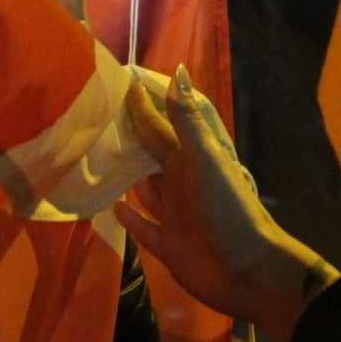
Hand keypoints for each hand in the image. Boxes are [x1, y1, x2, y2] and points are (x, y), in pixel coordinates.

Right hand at [118, 65, 335, 341]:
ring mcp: (175, 214)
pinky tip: (111, 207)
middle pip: (148, 153)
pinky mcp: (168, 245)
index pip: (160, 123)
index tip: (116, 78)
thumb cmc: (230, 211)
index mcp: (191, 157)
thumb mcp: (207, 161)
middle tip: (90, 118)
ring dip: (124, 174)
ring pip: (144, 188)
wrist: (250, 271)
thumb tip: (177, 70)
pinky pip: (143, 227)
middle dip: (126, 135)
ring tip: (94, 158)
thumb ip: (187, 121)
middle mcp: (181, 181)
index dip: (141, 102)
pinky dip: (129, 218)